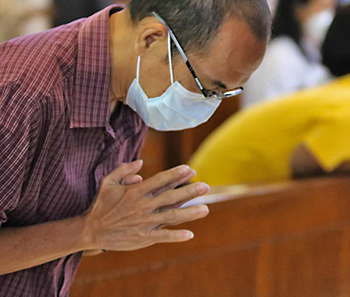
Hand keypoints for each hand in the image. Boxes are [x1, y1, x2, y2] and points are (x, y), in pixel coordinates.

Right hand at [83, 161, 209, 250]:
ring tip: (206, 209)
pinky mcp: (144, 238)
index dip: (176, 174)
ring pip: (172, 217)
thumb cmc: (101, 205)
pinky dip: (177, 236)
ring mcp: (145, 223)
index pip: (160, 181)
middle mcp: (143, 206)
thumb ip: (124, 170)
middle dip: (189, 191)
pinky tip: (190, 234)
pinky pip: (164, 236)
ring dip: (190, 213)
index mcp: (136, 192)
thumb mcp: (108, 183)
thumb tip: (141, 164)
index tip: (190, 169)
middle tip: (205, 186)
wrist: (90, 231)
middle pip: (171, 197)